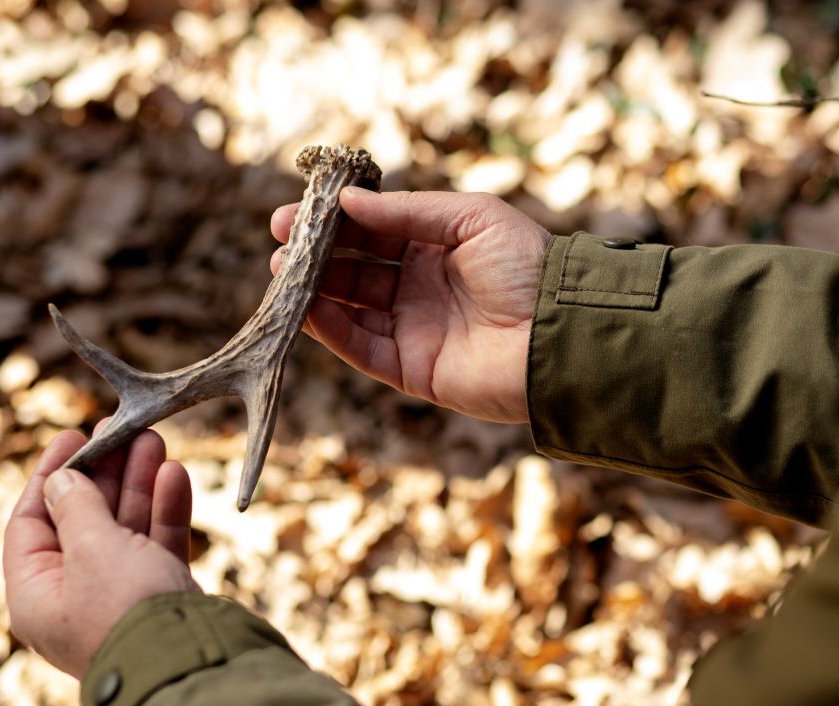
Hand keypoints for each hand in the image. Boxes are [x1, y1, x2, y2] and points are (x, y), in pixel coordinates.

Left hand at [3, 426, 198, 678]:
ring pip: (125, 527)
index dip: (51, 474)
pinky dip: (165, 510)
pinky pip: (156, 544)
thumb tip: (61, 481)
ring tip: (155, 439)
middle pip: (83, 519)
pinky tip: (175, 475)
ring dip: (139, 482)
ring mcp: (119, 596)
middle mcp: (74, 595)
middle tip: (121, 429)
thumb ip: (77, 507)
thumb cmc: (126, 609)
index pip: (31, 522)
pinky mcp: (160, 595)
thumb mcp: (92, 548)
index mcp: (35, 594)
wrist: (188, 663)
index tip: (72, 434)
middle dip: (105, 471)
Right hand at [271, 189, 550, 423]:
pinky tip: (308, 307)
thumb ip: (409, 211)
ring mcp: (414, 328)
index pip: (374, 231)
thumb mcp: (471, 219)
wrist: (558, 335)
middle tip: (280, 241)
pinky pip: (361, 347)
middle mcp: (421, 286)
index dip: (336, 222)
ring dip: (314, 290)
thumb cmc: (527, 268)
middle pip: (355, 267)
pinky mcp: (411, 368)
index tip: (297, 212)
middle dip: (316, 254)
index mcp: (437, 247)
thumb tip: (348, 203)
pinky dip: (332, 329)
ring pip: (351, 306)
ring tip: (282, 272)